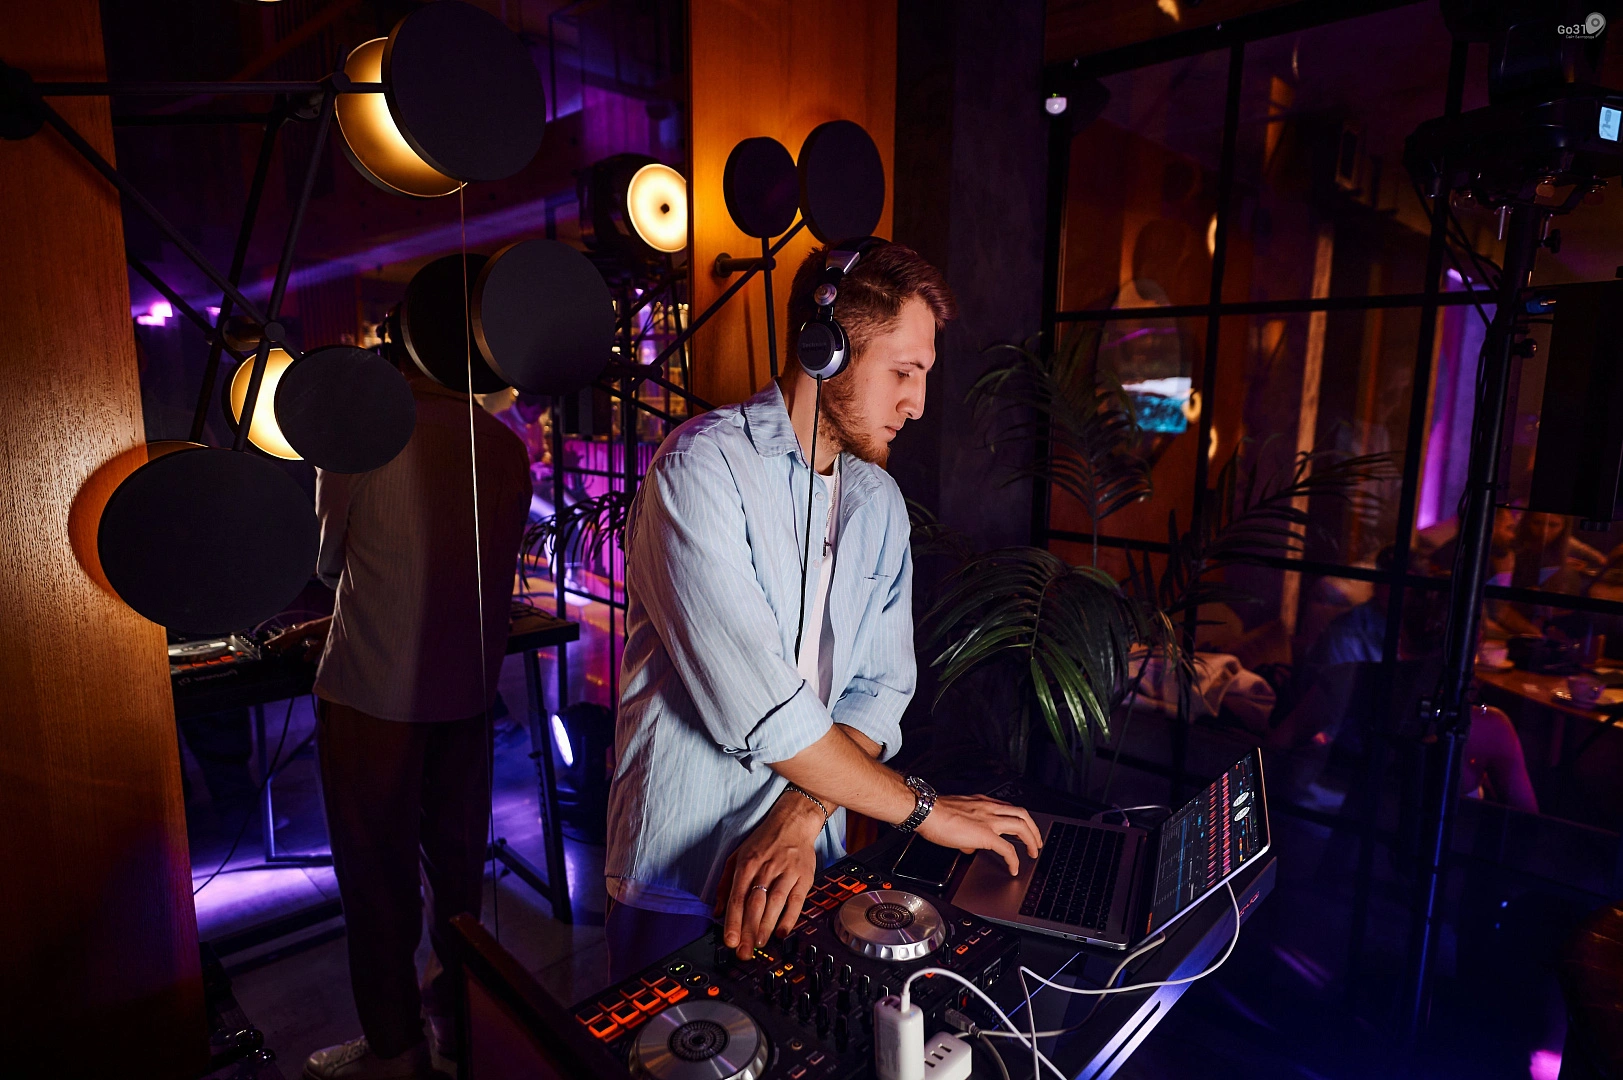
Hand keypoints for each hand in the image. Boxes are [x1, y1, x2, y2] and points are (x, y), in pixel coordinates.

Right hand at [264, 617, 330, 663]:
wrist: (344, 616)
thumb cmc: (336, 627)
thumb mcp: (326, 640)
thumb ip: (315, 650)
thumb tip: (304, 659)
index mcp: (306, 629)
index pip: (288, 636)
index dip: (277, 641)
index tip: (267, 645)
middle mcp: (306, 626)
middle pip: (288, 633)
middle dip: (279, 640)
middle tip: (269, 647)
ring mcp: (309, 626)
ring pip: (294, 632)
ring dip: (287, 639)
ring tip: (280, 647)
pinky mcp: (314, 627)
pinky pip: (300, 632)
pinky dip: (295, 638)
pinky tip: (295, 643)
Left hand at [715, 790, 824, 959]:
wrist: (793, 822)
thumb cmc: (763, 841)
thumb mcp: (737, 856)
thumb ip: (724, 884)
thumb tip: (716, 912)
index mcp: (747, 864)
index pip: (737, 897)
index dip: (733, 921)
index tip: (729, 941)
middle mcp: (766, 868)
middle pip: (755, 904)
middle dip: (748, 931)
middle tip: (743, 952)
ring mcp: (786, 872)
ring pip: (775, 903)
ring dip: (766, 926)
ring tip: (759, 944)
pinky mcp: (804, 876)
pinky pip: (796, 901)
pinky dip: (789, 918)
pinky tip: (781, 933)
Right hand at [915, 795, 1041, 875]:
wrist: (927, 812)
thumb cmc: (935, 813)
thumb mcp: (955, 815)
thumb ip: (966, 828)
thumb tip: (969, 844)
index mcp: (982, 803)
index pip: (1008, 808)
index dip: (1018, 819)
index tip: (1021, 828)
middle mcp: (989, 809)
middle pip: (1023, 814)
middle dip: (1033, 829)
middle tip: (1036, 841)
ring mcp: (989, 820)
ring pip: (1022, 826)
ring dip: (1031, 840)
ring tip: (1033, 852)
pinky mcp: (986, 835)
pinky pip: (1008, 849)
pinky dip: (1014, 860)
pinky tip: (1014, 868)